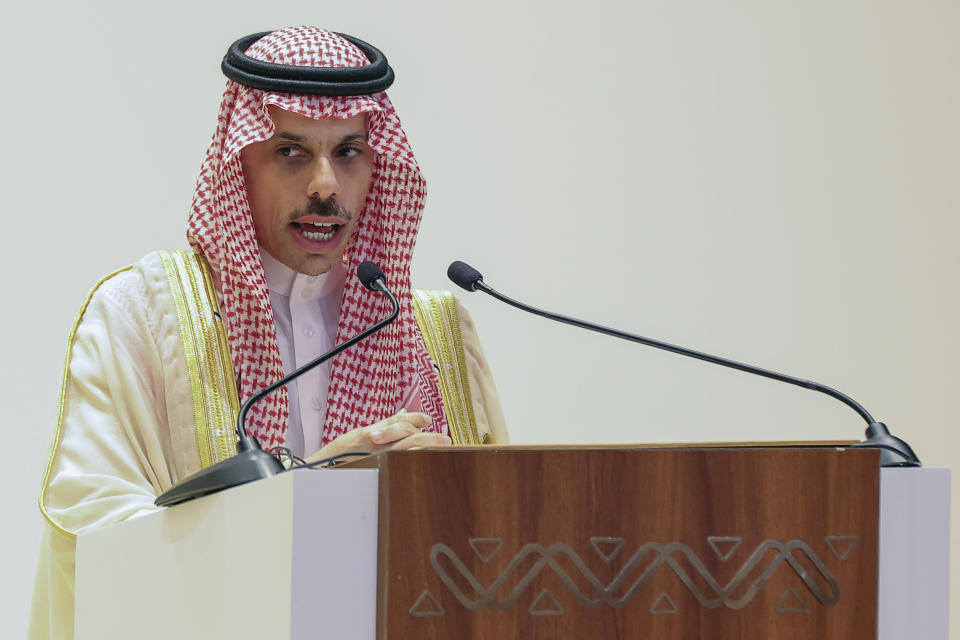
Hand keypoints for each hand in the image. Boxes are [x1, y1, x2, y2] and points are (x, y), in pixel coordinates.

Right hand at [305, 410, 451, 463]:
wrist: (310, 476)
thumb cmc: (329, 461)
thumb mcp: (351, 440)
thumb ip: (376, 428)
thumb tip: (400, 413)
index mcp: (366, 433)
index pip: (395, 420)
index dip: (414, 417)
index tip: (428, 419)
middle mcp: (370, 440)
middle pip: (405, 431)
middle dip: (428, 434)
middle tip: (445, 439)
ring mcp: (372, 455)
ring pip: (406, 445)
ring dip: (427, 444)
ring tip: (443, 447)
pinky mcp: (372, 468)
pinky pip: (399, 462)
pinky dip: (414, 458)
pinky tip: (426, 460)